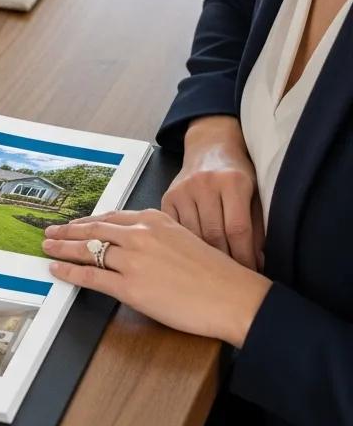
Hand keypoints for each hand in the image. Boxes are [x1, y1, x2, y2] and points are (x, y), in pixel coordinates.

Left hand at [42, 209, 271, 346]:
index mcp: (154, 220)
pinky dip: (70, 272)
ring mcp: (132, 260)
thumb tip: (137, 243)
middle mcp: (139, 234)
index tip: (76, 223)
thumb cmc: (217, 274)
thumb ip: (158, 236)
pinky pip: (91, 277)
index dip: (89, 221)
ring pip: (87, 250)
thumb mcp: (185, 238)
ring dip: (63, 249)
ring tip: (48, 248)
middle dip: (68, 231)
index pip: (111, 217)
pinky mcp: (130, 286)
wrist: (234, 297)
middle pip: (94, 229)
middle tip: (51, 232)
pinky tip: (58, 270)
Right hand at [162, 115, 263, 269]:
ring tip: (215, 271)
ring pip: (192, 234)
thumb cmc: (237, 174)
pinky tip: (193, 255)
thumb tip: (257, 262)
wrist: (209, 147)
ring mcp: (183, 189)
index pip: (238, 230)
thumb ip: (256, 226)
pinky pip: (174, 229)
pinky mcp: (168, 196)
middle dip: (226, 261)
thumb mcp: (254, 193)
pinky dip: (185, 245)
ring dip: (204, 256)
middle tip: (234, 278)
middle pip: (214, 235)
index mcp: (233, 182)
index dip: (246, 257)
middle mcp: (205, 183)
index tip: (251, 274)